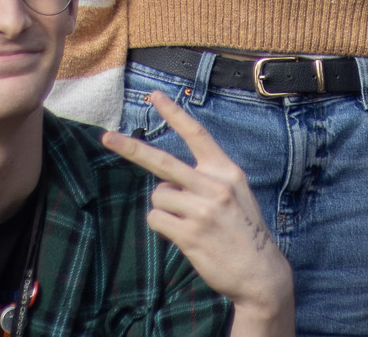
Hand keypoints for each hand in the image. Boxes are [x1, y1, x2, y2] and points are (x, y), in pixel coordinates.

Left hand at [102, 91, 293, 336]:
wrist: (259, 271)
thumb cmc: (244, 232)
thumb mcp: (236, 195)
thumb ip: (207, 181)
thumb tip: (167, 182)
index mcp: (226, 171)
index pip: (197, 134)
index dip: (174, 113)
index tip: (154, 96)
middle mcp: (214, 186)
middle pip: (163, 161)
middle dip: (131, 148)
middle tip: (107, 137)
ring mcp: (202, 210)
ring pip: (158, 197)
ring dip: (164, 209)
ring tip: (186, 222)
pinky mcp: (190, 234)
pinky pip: (157, 220)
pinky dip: (163, 227)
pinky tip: (181, 235)